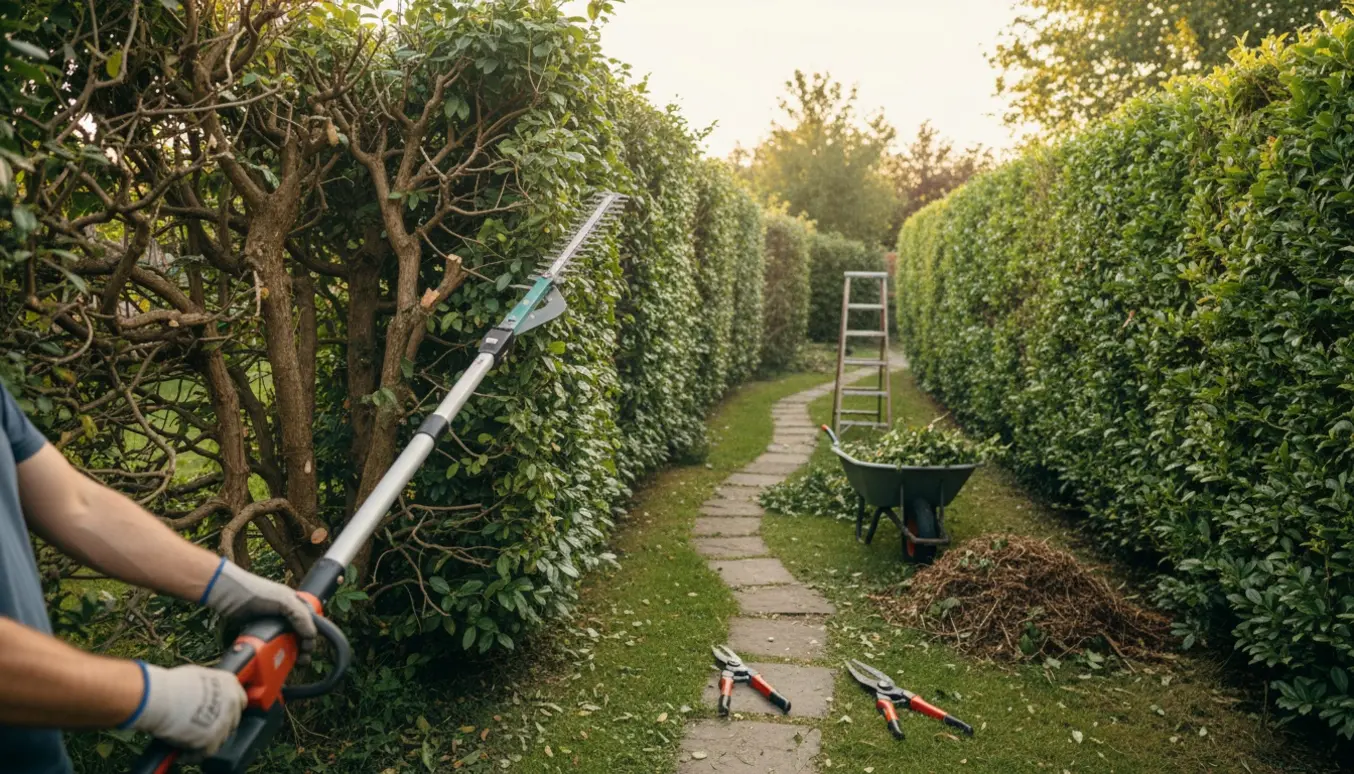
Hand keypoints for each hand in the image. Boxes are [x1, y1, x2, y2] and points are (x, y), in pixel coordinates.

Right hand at [126, 663, 247, 756]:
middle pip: (232, 720)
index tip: (220, 713)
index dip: (228, 708)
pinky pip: (208, 751)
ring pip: (221, 737)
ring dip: (208, 739)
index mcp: (229, 683)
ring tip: (190, 738)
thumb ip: (208, 687)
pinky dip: (196, 753)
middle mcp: (231, 702)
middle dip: (218, 725)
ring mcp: (224, 721)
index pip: (239, 700)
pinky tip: (185, 750)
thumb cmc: (172, 685)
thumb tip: (204, 694)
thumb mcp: (197, 677)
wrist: (162, 698)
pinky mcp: (213, 738)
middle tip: (202, 727)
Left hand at [202, 559, 317, 662]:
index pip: (310, 625)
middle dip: (301, 651)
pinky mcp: (255, 634)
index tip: (307, 649)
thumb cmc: (255, 591)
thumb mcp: (284, 600)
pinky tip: (270, 661)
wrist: (227, 595)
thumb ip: (301, 616)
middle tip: (300, 661)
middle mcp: (283, 617)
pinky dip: (269, 655)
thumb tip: (311, 636)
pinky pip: (266, 648)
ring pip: (283, 646)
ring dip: (286, 656)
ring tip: (287, 665)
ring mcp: (269, 626)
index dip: (310, 638)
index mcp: (294, 606)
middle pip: (298, 638)